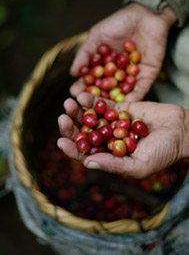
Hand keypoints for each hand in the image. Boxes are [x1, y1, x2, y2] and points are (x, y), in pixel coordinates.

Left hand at [57, 93, 188, 178]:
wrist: (181, 130)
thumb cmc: (163, 152)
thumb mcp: (139, 165)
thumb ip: (114, 165)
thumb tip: (87, 164)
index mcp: (110, 156)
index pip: (86, 154)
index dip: (72, 149)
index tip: (61, 143)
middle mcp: (108, 139)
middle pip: (84, 133)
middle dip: (71, 127)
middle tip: (62, 118)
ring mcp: (113, 123)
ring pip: (91, 117)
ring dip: (78, 111)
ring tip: (68, 103)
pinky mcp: (121, 108)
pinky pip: (104, 104)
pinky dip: (93, 100)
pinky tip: (82, 96)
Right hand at [70, 3, 176, 100]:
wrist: (145, 14)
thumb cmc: (119, 22)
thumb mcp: (97, 36)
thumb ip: (85, 53)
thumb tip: (72, 73)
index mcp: (105, 65)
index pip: (93, 78)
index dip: (84, 85)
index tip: (74, 92)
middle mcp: (117, 73)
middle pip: (106, 88)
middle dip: (96, 96)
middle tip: (87, 103)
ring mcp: (132, 75)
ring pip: (122, 91)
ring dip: (114, 99)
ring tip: (105, 106)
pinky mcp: (148, 75)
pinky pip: (142, 88)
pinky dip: (135, 95)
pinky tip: (127, 102)